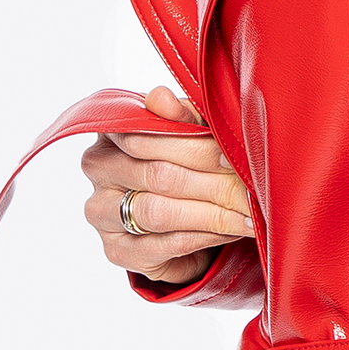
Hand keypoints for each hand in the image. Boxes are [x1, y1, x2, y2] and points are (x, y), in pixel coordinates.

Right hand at [83, 85, 255, 285]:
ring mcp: (101, 212)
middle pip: (158, 175)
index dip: (197, 146)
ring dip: (212, 214)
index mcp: (111, 129)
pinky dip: (204, 238)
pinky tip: (230, 232)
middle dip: (213, 183)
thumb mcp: (192, 131)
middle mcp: (98, 168)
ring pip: (159, 212)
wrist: (182, 219)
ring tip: (247, 214)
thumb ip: (182, 113)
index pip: (146, 134)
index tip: (235, 159)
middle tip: (250, 191)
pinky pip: (164, 244)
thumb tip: (161, 99)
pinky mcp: (116, 250)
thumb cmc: (187, 164)